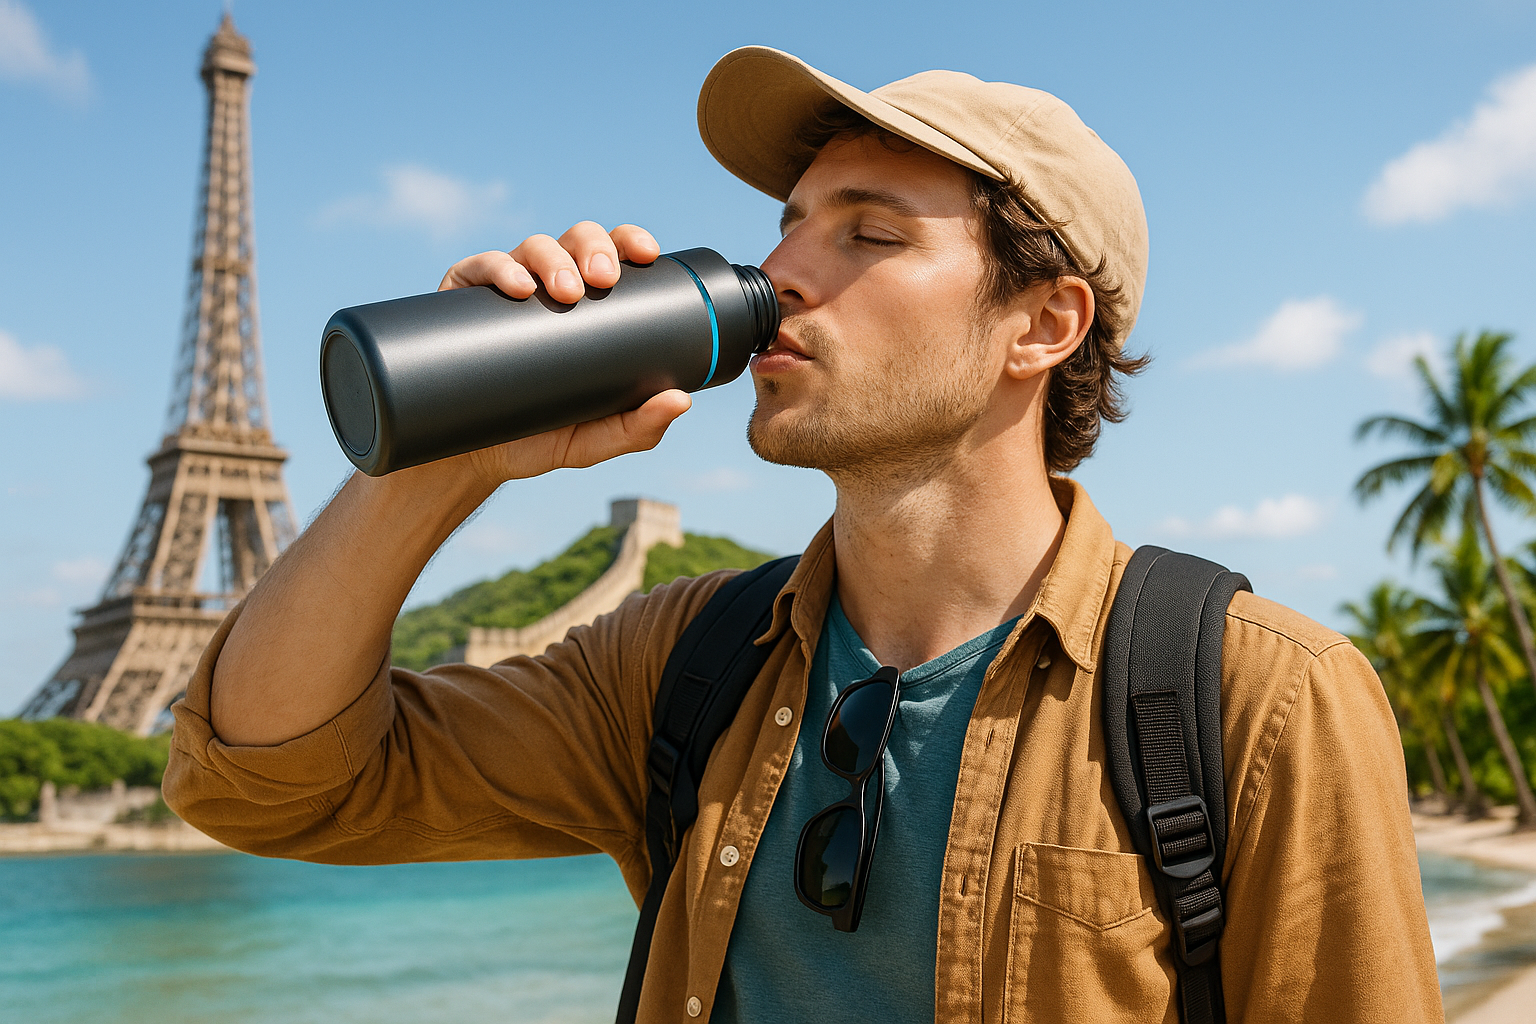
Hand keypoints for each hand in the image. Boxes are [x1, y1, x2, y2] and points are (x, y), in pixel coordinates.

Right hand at [431, 222, 689, 486]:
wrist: (470, 458)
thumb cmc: (538, 439)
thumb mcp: (593, 440)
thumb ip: (638, 427)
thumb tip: (681, 401)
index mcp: (587, 305)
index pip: (613, 256)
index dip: (629, 242)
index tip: (646, 254)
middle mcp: (546, 287)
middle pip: (576, 241)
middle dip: (594, 248)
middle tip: (603, 279)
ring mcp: (503, 289)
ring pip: (532, 247)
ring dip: (552, 259)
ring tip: (564, 291)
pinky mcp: (460, 299)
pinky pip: (478, 268)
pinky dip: (499, 269)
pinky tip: (517, 287)